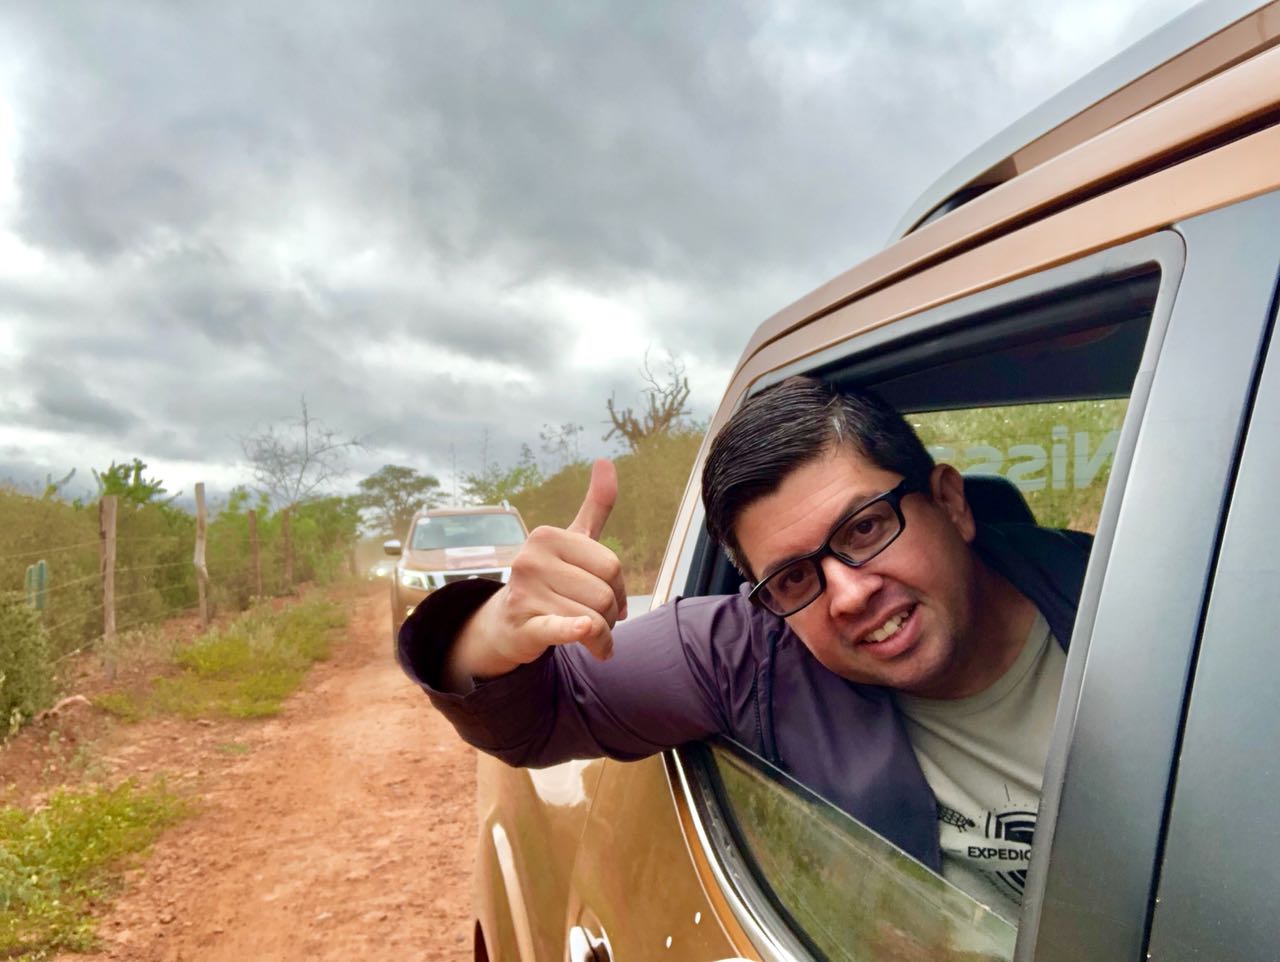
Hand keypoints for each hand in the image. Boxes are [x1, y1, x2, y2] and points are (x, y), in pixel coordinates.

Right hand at [447, 459, 627, 686]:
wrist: (508, 623)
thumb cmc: (549, 579)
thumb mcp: (571, 542)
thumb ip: (595, 506)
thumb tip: (606, 461)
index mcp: (547, 536)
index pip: (611, 566)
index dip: (619, 589)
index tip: (609, 597)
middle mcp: (531, 559)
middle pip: (604, 594)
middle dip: (609, 616)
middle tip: (595, 620)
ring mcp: (524, 592)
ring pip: (593, 620)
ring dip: (600, 638)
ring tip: (588, 638)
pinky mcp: (523, 625)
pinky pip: (558, 628)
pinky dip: (574, 630)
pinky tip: (584, 631)